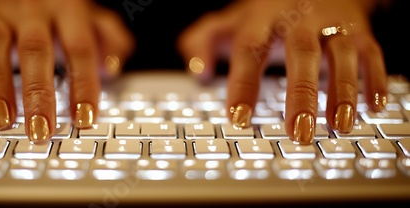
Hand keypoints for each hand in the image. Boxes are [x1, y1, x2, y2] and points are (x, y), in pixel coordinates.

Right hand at [0, 0, 133, 142]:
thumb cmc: (59, 9)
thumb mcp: (91, 17)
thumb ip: (110, 37)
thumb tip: (113, 66)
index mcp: (67, 11)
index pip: (79, 48)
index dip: (83, 84)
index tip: (85, 119)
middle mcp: (31, 13)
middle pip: (35, 51)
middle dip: (37, 93)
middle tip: (41, 130)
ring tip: (1, 121)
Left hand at [177, 0, 387, 143]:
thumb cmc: (267, 14)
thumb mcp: (231, 22)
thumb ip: (204, 41)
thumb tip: (197, 70)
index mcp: (263, 20)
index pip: (250, 50)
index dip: (244, 83)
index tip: (238, 119)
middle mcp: (299, 21)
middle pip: (301, 54)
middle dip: (301, 95)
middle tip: (298, 133)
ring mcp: (331, 26)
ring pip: (341, 56)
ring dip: (343, 92)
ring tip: (339, 127)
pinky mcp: (359, 32)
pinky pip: (372, 54)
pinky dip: (375, 80)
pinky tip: (375, 107)